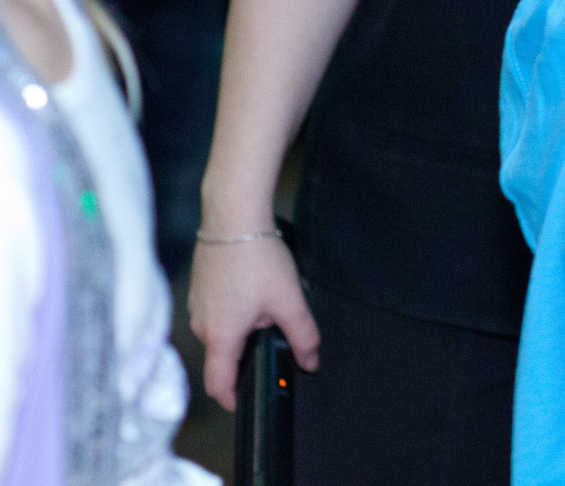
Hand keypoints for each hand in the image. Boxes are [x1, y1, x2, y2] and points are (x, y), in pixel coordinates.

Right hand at [189, 234, 318, 409]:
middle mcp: (200, 326)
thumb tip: (310, 362)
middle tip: (274, 336)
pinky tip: (254, 289)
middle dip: (247, 353)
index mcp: (220, 336)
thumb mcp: (289, 301)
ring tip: (268, 303)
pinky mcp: (199, 290)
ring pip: (221, 332)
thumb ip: (303, 336)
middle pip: (222, 356)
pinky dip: (234, 310)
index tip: (245, 403)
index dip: (232, 399)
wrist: (233, 217)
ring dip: (243, 328)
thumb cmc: (258, 258)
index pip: (219, 384)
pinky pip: (217, 312)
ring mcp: (196, 307)